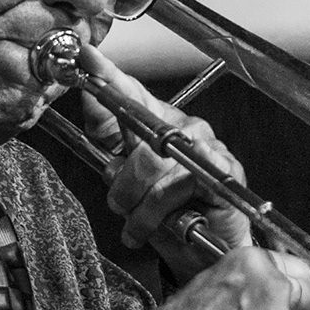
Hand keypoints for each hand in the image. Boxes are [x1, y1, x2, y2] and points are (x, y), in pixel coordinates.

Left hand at [75, 45, 253, 279]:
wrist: (201, 254)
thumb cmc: (166, 214)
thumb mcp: (126, 177)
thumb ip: (109, 136)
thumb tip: (88, 94)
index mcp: (157, 122)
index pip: (129, 92)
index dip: (107, 74)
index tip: (86, 55)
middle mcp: (183, 128)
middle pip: (137, 140)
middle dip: (122, 184)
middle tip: (122, 207)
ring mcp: (206, 147)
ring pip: (156, 169)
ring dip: (141, 209)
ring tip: (140, 226)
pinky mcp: (223, 173)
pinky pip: (183, 183)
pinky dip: (167, 209)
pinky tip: (171, 223)